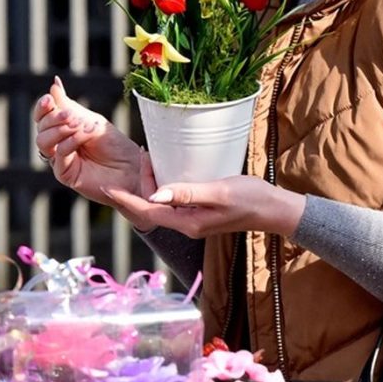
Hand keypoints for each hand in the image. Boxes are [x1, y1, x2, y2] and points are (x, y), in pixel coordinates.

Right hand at [32, 77, 146, 208]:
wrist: (132, 168)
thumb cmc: (115, 145)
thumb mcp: (92, 120)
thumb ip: (70, 106)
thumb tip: (54, 84)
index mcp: (63, 129)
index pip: (42, 116)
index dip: (42, 107)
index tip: (49, 99)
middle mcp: (58, 144)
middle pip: (41, 127)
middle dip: (53, 117)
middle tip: (70, 115)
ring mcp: (60, 160)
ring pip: (42, 141)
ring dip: (58, 129)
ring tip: (77, 125)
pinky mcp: (65, 175)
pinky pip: (57, 156)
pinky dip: (68, 143)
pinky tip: (81, 138)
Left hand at [104, 175, 306, 238]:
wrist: (274, 209)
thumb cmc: (250, 198)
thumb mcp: (219, 192)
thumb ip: (188, 193)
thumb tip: (156, 196)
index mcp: (188, 223)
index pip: (147, 213)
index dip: (125, 199)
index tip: (108, 187)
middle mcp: (187, 225)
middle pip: (150, 209)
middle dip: (138, 185)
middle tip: (141, 156)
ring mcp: (193, 220)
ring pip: (160, 205)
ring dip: (150, 184)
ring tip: (147, 160)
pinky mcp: (200, 212)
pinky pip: (173, 202)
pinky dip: (163, 186)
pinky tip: (164, 172)